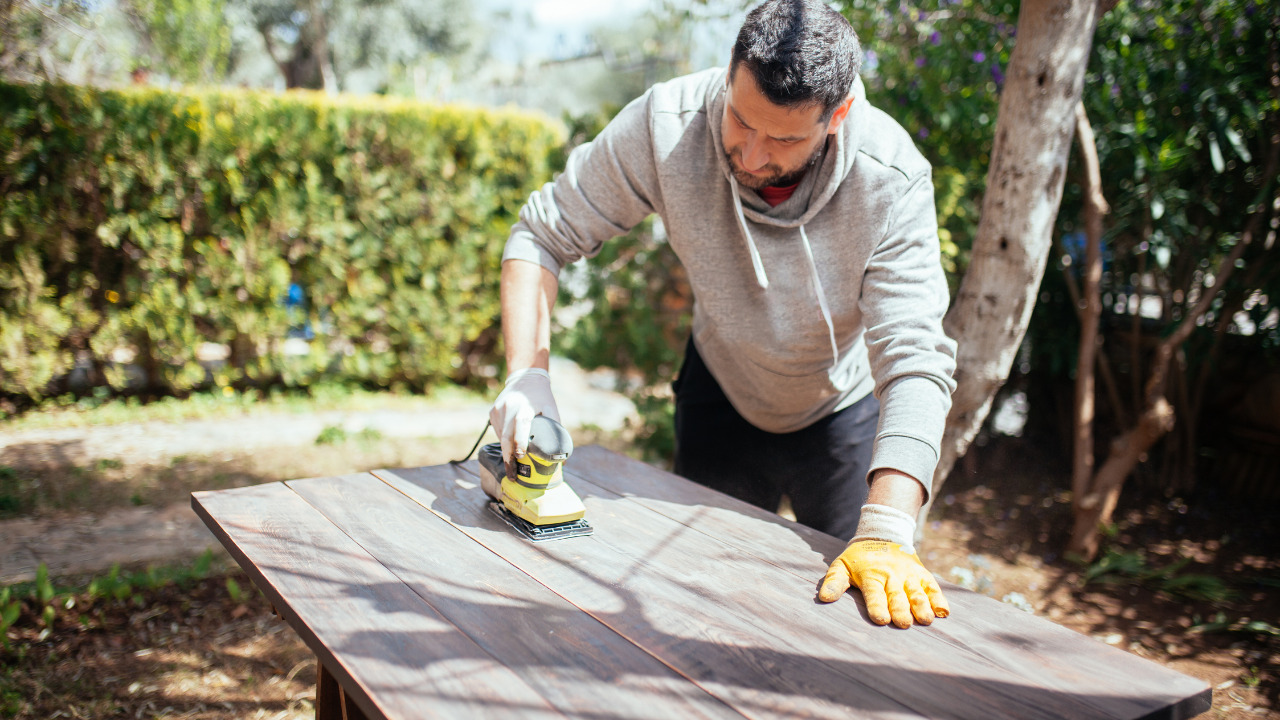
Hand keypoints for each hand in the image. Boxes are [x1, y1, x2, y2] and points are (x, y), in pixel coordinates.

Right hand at [489, 368, 559, 464]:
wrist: (525, 377)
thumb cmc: (541, 396)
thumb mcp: (552, 409)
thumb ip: (556, 431)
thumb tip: (562, 459)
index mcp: (525, 405)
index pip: (521, 424)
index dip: (520, 441)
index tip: (521, 456)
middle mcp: (509, 407)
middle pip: (506, 437)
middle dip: (509, 458)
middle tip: (513, 474)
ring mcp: (498, 409)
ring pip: (501, 437)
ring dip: (507, 451)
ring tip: (513, 464)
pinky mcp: (492, 412)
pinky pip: (497, 431)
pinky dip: (504, 441)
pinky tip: (511, 446)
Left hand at [818, 540, 949, 627]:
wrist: (882, 534)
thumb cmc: (859, 558)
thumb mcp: (842, 565)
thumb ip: (834, 581)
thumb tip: (824, 598)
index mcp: (871, 575)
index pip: (874, 593)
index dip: (877, 606)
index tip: (881, 619)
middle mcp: (891, 576)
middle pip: (897, 596)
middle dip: (901, 610)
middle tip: (904, 623)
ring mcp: (908, 575)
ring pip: (916, 592)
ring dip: (922, 606)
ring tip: (926, 620)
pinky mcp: (921, 574)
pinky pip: (932, 586)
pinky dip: (938, 598)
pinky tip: (943, 611)